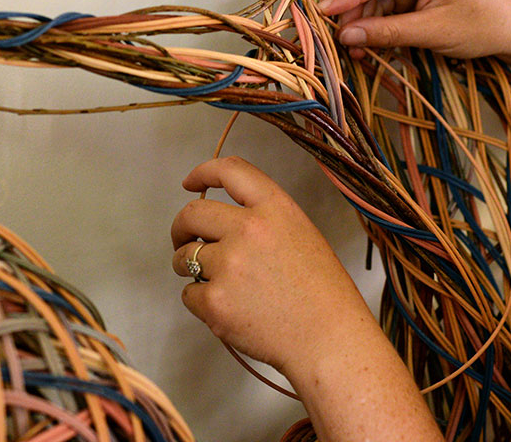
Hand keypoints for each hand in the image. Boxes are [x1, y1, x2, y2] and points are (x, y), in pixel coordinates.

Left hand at [169, 157, 377, 378]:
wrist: (328, 340)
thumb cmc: (322, 293)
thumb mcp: (301, 234)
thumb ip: (263, 218)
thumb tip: (222, 220)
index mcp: (275, 208)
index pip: (230, 171)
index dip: (203, 172)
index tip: (191, 182)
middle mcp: (248, 230)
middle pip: (192, 213)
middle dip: (182, 227)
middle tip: (185, 240)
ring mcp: (229, 265)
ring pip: (183, 256)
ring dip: (189, 266)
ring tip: (217, 282)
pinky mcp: (215, 301)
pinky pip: (189, 294)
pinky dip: (201, 301)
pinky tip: (229, 307)